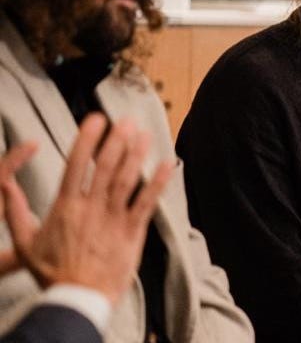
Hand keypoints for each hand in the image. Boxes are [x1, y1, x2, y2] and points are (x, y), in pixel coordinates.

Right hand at [0, 115, 172, 303]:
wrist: (77, 297)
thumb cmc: (51, 271)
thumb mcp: (25, 240)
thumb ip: (16, 211)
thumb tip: (4, 185)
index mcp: (65, 206)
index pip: (76, 164)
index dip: (87, 139)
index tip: (95, 119)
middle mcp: (91, 208)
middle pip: (105, 166)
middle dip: (117, 140)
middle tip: (127, 120)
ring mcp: (113, 219)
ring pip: (127, 180)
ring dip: (137, 155)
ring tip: (146, 134)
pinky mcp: (132, 232)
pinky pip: (147, 203)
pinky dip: (159, 183)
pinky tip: (168, 165)